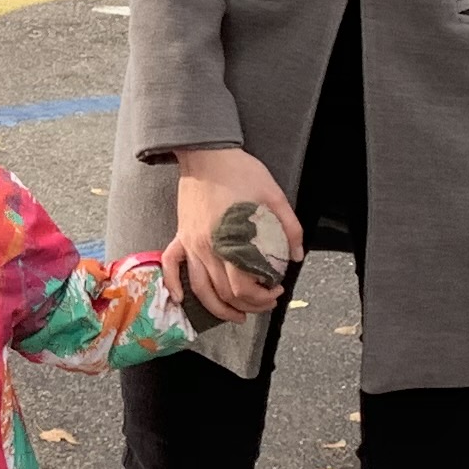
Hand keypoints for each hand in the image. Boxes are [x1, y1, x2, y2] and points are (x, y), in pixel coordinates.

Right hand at [170, 147, 295, 319]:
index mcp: (231, 240)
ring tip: (237, 315)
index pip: (242, 287)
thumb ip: (288, 227)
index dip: (261, 297)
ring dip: (218, 308)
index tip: (276, 290)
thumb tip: (296, 256)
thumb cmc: (240, 172)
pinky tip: (180, 299)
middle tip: (266, 301)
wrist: (206, 154)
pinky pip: (171, 265)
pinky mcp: (181, 235)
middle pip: (224, 293)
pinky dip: (174, 284)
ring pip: (200, 289)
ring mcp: (191, 243)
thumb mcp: (274, 195)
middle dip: (247, 305)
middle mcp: (208, 248)